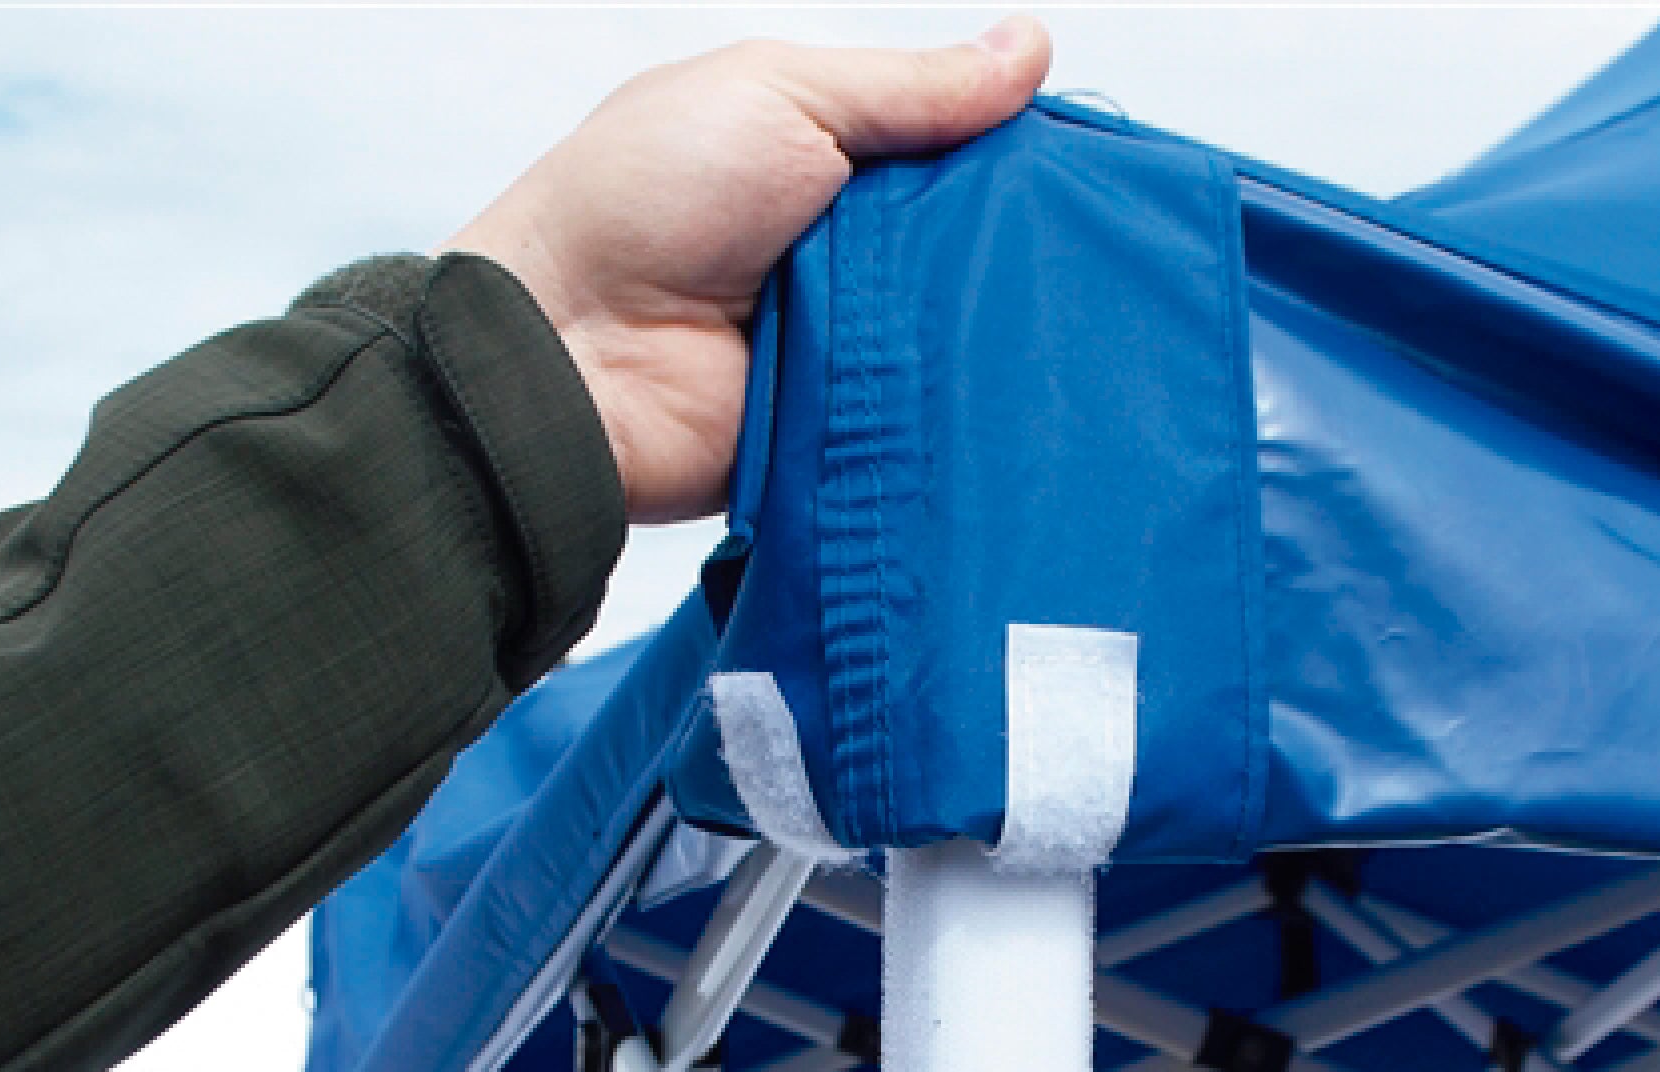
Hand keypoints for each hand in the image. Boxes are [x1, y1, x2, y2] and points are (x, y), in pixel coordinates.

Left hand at [444, 20, 1051, 522]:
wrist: (568, 354)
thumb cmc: (642, 202)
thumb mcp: (782, 96)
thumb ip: (909, 88)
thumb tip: (1029, 50)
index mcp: (833, 165)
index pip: (960, 161)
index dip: (1021, 165)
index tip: (1091, 176)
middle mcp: (850, 259)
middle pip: (972, 256)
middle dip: (1017, 256)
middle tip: (1086, 258)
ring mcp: (849, 349)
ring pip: (957, 341)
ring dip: (990, 335)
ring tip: (1062, 328)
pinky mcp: (844, 432)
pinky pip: (921, 422)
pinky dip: (952, 410)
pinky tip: (1009, 400)